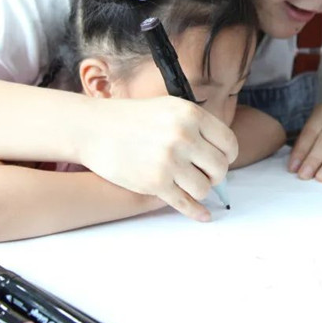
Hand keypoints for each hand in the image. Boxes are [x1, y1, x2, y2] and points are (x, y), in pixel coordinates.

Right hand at [78, 96, 237, 221]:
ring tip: (189, 183)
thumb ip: (196, 125)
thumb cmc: (131, 118)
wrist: (93, 128)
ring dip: (200, 190)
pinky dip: (197, 212)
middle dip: (215, 175)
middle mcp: (183, 137)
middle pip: (220, 168)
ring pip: (204, 188)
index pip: (228, 143)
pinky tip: (203, 215)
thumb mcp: (169, 108)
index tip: (221, 160)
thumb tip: (221, 152)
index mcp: (190, 114)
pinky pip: (186, 204)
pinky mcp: (155, 183)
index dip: (227, 155)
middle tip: (204, 174)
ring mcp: (169, 161)